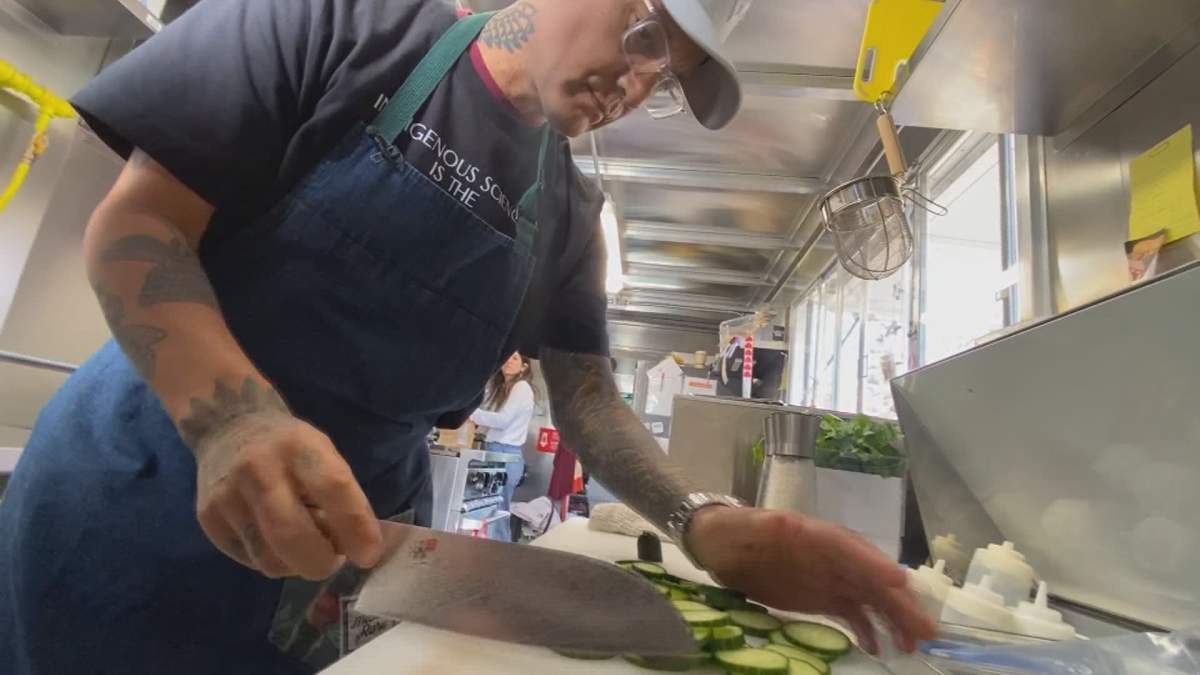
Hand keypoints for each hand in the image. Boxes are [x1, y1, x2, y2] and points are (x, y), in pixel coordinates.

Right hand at [193, 412, 382, 579]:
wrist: (227, 425)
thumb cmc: (289, 446)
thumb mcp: (322, 453)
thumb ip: (340, 496)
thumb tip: (360, 549)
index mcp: (298, 446)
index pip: (332, 488)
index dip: (355, 527)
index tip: (369, 554)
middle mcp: (258, 469)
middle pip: (292, 534)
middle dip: (322, 562)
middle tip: (335, 561)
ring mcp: (227, 497)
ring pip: (269, 559)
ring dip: (298, 565)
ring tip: (308, 547)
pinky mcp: (207, 519)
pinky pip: (250, 560)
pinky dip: (275, 560)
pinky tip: (278, 542)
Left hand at [686, 507, 935, 653]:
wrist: (720, 545)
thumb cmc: (733, 531)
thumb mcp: (745, 525)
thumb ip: (765, 526)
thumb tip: (785, 524)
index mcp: (817, 535)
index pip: (851, 548)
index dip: (874, 564)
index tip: (898, 581)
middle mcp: (832, 556)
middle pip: (871, 578)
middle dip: (898, 601)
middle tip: (923, 629)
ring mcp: (830, 578)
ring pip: (870, 598)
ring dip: (893, 619)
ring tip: (911, 645)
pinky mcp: (823, 597)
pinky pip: (853, 613)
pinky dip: (868, 629)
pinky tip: (879, 647)